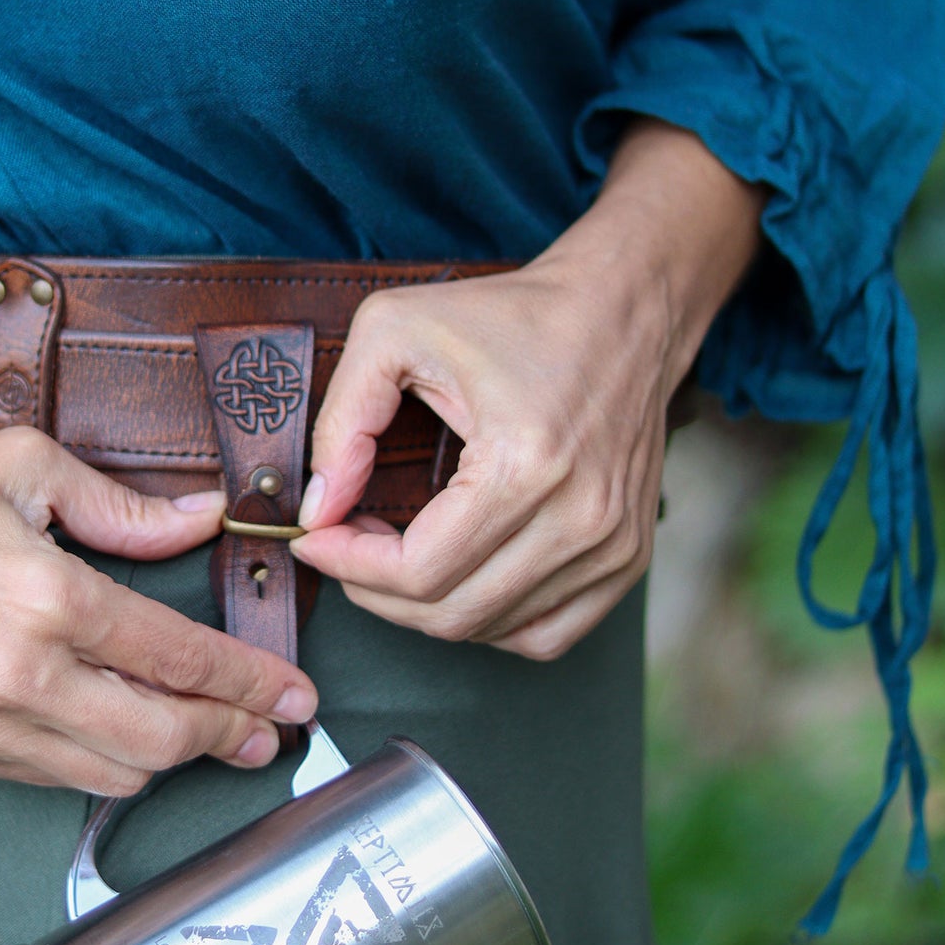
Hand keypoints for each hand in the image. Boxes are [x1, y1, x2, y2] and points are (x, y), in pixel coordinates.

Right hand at [0, 427, 316, 794]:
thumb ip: (121, 504)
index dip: (250, 682)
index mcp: (52, 600)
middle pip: (162, 738)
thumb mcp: (21, 469)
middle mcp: (26, 677)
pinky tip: (128, 745)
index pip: (181, 659)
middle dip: (229, 736)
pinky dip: (105, 767)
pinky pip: (55, 778)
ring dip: (174, 762)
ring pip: (114, 773)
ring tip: (212, 742)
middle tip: (268, 731)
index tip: (293, 692)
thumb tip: (200, 518)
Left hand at [292, 122, 762, 658]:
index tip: (316, 539)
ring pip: (493, 629)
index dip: (351, 566)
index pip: (419, 572)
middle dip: (378, 590)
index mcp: (525, 465)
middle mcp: (581, 518)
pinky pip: (546, 635)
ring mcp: (613, 546)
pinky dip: (491, 620)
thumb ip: (343, 421)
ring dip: (428, 605)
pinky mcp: (628, 557)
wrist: (621, 310)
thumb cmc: (511, 316)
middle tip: (349, 544)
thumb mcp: (396, 331)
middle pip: (452, 612)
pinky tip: (461, 574)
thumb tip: (319, 511)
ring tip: (398, 551)